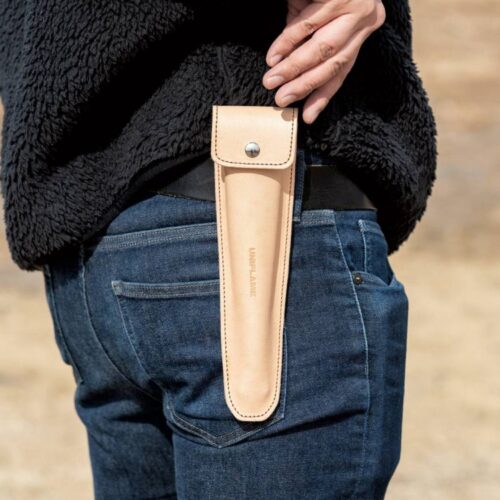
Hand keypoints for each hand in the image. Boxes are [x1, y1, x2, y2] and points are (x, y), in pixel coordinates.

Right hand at [262, 0, 385, 123]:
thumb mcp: (320, 14)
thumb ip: (309, 41)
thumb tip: (292, 72)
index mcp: (362, 28)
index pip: (343, 70)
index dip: (323, 95)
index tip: (308, 117)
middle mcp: (365, 20)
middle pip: (334, 64)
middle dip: (304, 85)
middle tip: (281, 100)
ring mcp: (355, 6)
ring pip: (321, 49)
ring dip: (293, 68)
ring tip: (271, 80)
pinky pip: (308, 24)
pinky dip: (287, 42)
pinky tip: (274, 57)